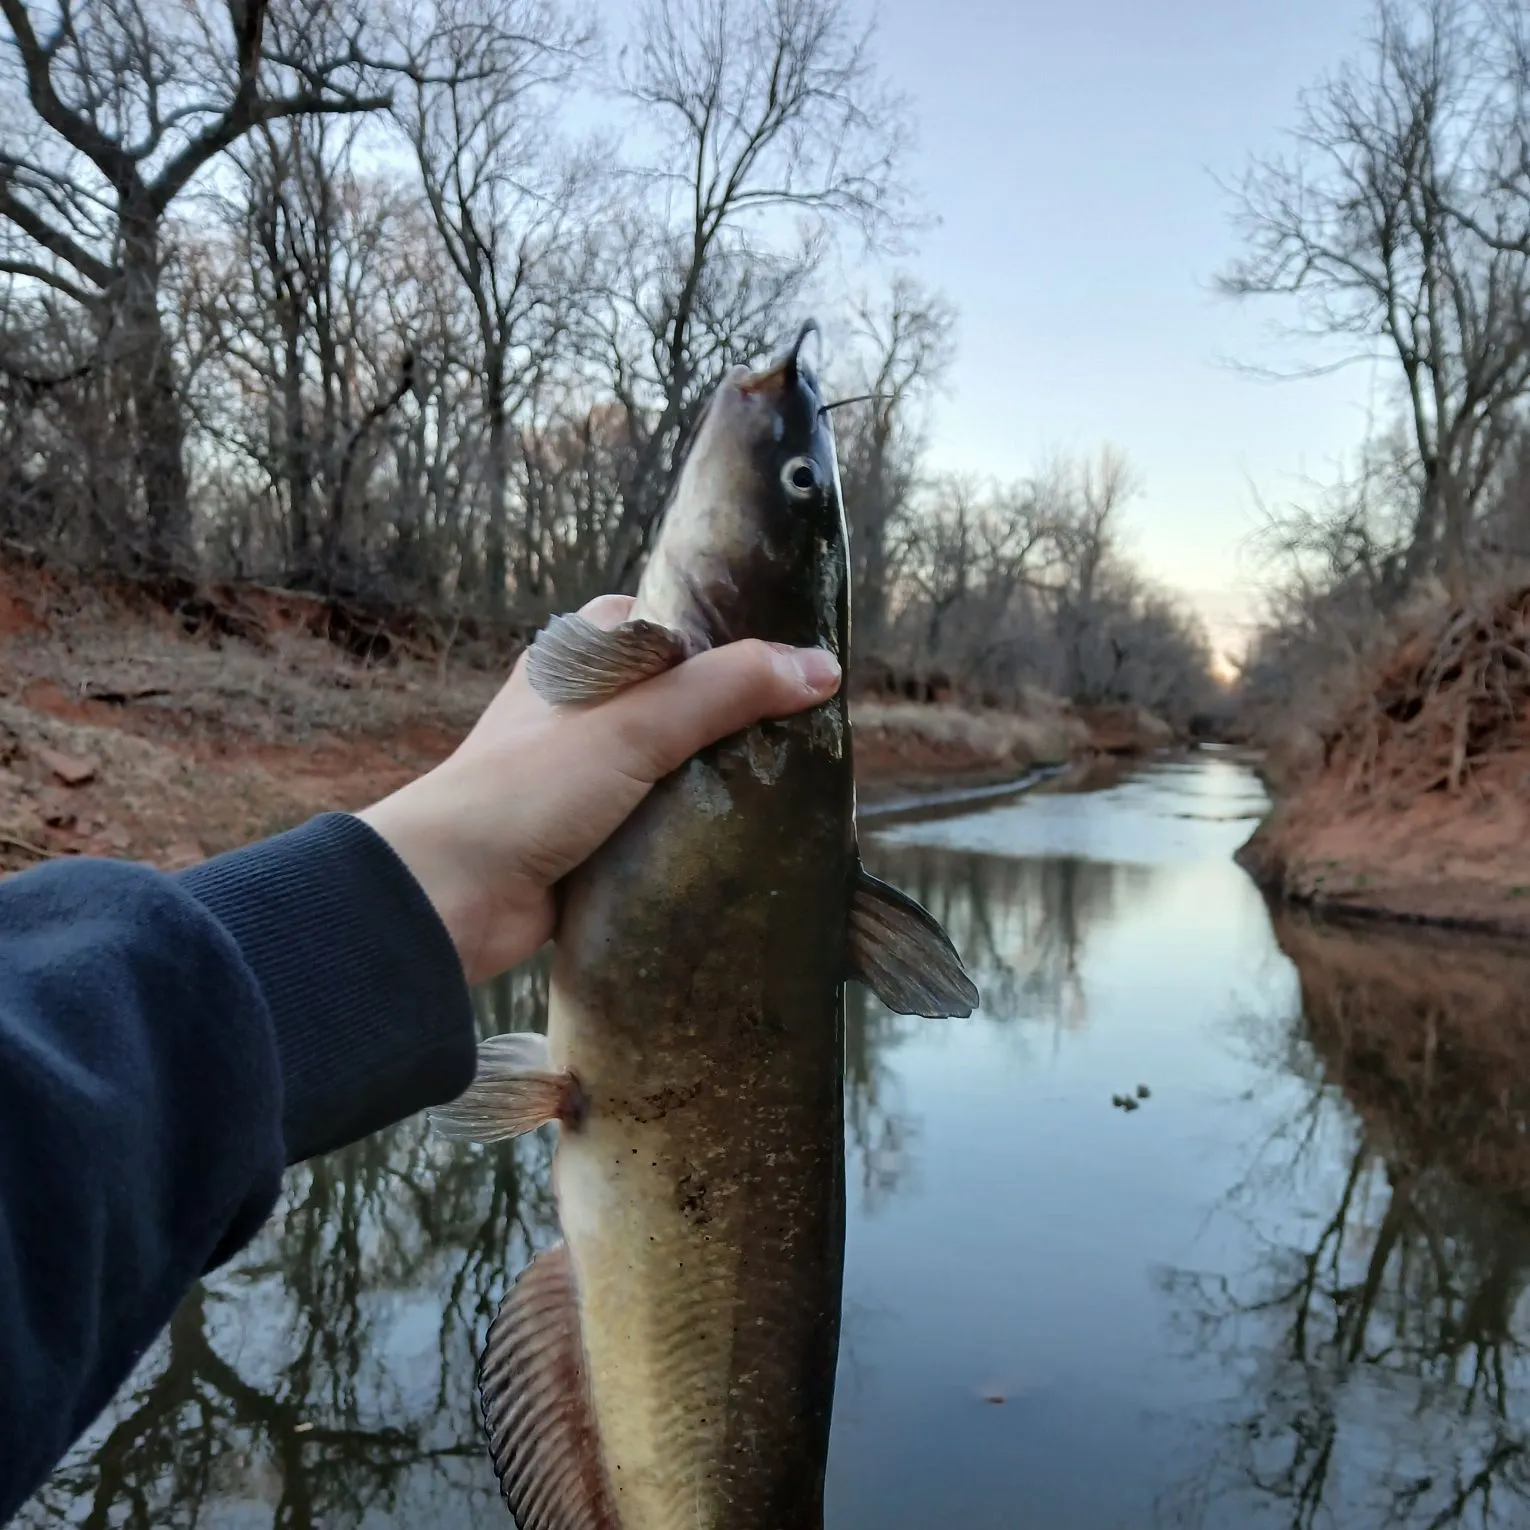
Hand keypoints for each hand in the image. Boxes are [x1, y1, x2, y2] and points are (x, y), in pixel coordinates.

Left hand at [357, 594, 841, 984]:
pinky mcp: (591, 833)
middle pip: (683, 699)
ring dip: (719, 782)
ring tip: (791, 794)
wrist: (452, 895)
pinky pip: (660, 820)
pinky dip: (694, 829)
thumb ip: (728, 688)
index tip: (798, 670)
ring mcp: (585, 773)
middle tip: (807, 741)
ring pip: (675, 764)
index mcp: (582, 654)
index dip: (734, 642)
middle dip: (738, 721)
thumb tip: (823, 667)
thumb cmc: (532, 787)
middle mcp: (583, 706)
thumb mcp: (637, 722)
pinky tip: (743, 841)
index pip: (675, 626)